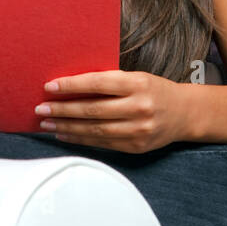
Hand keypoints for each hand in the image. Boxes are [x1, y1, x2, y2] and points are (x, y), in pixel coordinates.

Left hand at [33, 70, 188, 153]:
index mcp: (138, 84)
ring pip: (95, 130)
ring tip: (47, 124)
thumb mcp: (136, 78)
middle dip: (62, 109)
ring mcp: (139, 130)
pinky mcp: (137, 147)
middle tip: (41, 109)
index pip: (98, 83)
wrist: (185, 113)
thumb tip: (70, 87)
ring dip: (67, 127)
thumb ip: (109, 82)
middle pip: (92, 110)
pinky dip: (80, 139)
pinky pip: (103, 143)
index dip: (71, 86)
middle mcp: (139, 107)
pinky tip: (65, 134)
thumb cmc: (154, 90)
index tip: (49, 87)